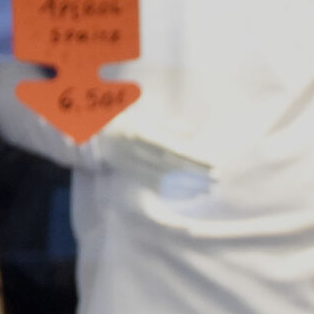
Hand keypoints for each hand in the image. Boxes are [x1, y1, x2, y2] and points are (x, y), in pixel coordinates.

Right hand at [86, 113, 213, 183]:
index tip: (213, 162)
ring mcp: (135, 165)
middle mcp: (139, 151)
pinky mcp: (133, 176)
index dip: (194, 157)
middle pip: (173, 166)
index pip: (174, 148)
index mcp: (143, 133)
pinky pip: (157, 187)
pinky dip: (175, 192)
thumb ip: (169, 126)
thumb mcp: (146, 119)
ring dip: (189, 185)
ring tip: (209, 189)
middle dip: (196, 173)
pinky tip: (191, 194)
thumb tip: (192, 133)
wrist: (96, 136)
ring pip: (167, 179)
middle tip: (217, 178)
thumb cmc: (126, 124)